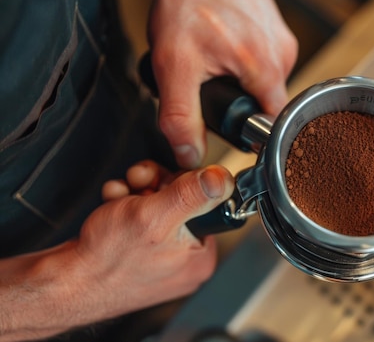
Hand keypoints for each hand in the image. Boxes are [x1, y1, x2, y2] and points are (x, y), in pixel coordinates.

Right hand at [0, 163, 234, 340]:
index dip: (187, 185)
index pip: (210, 204)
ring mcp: (162, 259)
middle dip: (156, 186)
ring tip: (120, 198)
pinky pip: (142, 218)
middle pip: (183, 202)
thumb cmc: (107, 260)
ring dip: (137, 193)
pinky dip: (125, 206)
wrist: (66, 281)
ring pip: (159, 205)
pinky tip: (112, 206)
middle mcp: (186, 261)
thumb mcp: (156, 214)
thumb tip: (222, 178)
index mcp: (201, 257)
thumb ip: (193, 193)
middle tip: (138, 187)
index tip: (168, 182)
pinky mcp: (140, 255)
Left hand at [148, 0, 297, 168]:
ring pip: (263, 80)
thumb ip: (181, 117)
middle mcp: (284, 53)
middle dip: (236, 101)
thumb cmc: (188, 0)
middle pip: (265, 102)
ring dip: (239, 79)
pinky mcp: (276, 25)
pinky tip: (222, 43)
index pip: (272, 125)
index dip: (247, 133)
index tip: (227, 125)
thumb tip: (189, 154)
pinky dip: (242, 58)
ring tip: (215, 58)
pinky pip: (263, 57)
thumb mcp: (175, 65)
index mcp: (267, 68)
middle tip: (210, 82)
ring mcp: (282, 37)